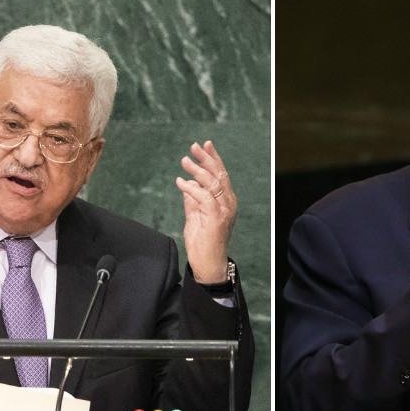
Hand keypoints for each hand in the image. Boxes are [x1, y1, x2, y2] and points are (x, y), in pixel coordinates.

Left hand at [175, 141, 236, 282]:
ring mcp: (224, 211)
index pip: (221, 176)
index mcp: (226, 202)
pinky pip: (203, 197)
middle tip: (194, 146)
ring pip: (212, 183)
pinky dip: (191, 188)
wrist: (209, 265)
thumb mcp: (195, 218)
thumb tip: (186, 185)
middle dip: (207, 158)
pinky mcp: (216, 218)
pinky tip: (180, 182)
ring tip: (184, 161)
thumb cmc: (203, 245)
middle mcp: (228, 204)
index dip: (213, 159)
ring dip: (197, 170)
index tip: (204, 145)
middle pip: (219, 175)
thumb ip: (192, 202)